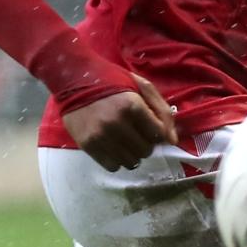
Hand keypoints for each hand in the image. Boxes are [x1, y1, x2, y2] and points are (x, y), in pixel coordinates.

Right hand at [62, 74, 179, 171]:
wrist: (73, 79)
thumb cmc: (112, 81)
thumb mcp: (140, 86)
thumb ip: (161, 110)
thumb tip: (173, 141)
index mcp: (132, 105)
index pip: (158, 134)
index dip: (156, 131)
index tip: (148, 126)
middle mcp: (116, 123)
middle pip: (145, 150)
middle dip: (145, 143)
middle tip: (136, 133)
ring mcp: (101, 136)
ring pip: (131, 162)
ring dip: (132, 154)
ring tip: (125, 141)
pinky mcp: (88, 145)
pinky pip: (112, 166)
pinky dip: (117, 160)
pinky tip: (113, 147)